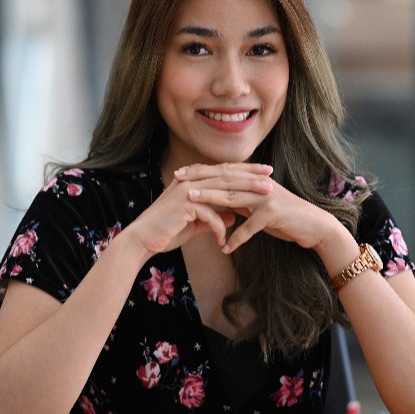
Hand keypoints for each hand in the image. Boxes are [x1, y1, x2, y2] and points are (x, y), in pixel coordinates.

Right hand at [125, 162, 273, 254]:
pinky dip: (218, 228)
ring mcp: (187, 190)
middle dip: (251, 176)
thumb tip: (233, 215)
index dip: (245, 171)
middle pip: (227, 174)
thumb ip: (214, 216)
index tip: (265, 173)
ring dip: (247, 193)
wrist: (142, 240)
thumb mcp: (197, 223)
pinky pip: (210, 214)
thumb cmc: (168, 231)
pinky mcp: (184, 205)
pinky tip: (222, 242)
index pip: (224, 172)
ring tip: (266, 198)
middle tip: (272, 177)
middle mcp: (190, 180)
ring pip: (223, 188)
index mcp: (193, 181)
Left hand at [178, 163, 340, 253]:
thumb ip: (241, 203)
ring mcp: (266, 196)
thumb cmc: (286, 218)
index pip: (223, 172)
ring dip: (210, 200)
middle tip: (178, 180)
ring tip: (190, 202)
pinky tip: (224, 248)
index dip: (201, 171)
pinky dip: (236, 238)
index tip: (180, 173)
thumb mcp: (259, 208)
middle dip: (199, 180)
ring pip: (233, 197)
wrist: (314, 226)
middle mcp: (258, 184)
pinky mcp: (274, 213)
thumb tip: (220, 203)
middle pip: (224, 180)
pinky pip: (250, 226)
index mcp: (254, 180)